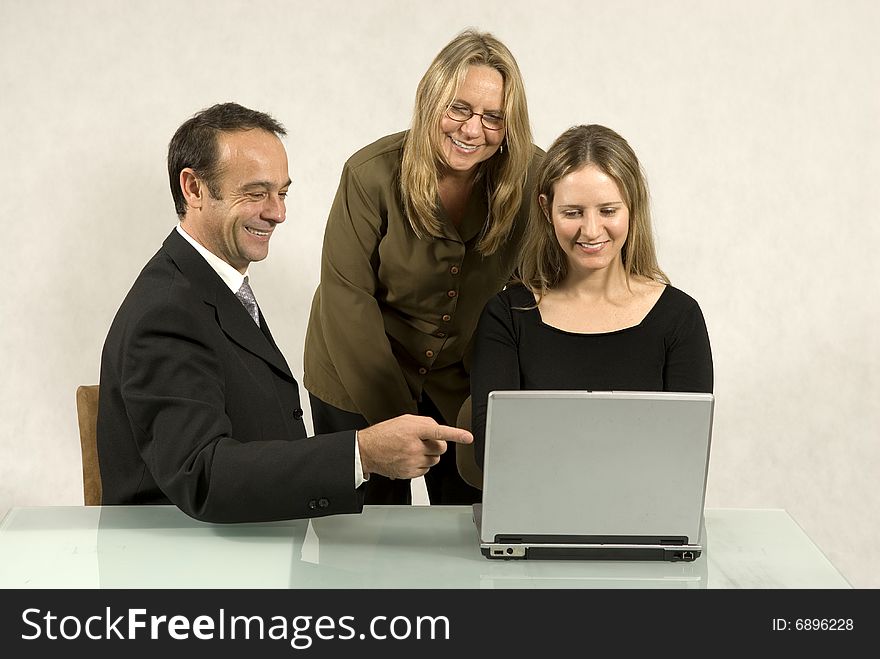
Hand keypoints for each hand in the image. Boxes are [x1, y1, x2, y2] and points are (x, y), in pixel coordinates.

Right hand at [357, 414, 472, 479]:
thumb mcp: (404, 420)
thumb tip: (439, 430)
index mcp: (413, 430)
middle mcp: (413, 446)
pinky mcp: (409, 473)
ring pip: (435, 460)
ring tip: (414, 450)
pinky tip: (410, 459)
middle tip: (425, 442)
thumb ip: (424, 423)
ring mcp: (411, 461)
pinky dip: (422, 465)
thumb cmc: (385, 434)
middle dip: (437, 445)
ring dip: (429, 455)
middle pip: (441, 448)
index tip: (468, 437)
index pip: (439, 431)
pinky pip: (426, 470)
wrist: (367, 450)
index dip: (456, 434)